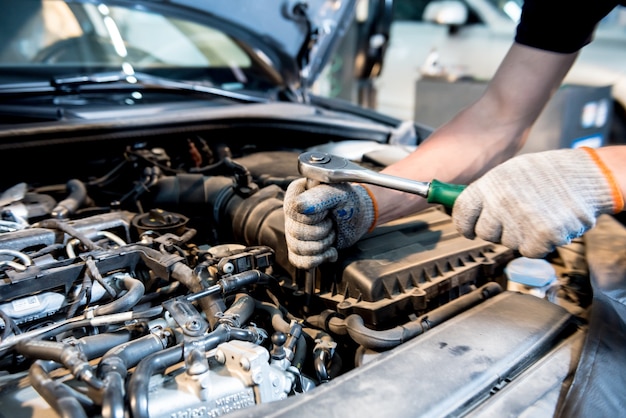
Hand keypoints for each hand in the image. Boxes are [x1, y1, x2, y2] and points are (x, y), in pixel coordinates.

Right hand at [283, 178, 376, 268]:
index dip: (314, 217)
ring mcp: (293, 231)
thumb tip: (299, 205)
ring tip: (332, 234)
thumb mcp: (339, 194)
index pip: (293, 210)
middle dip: (322, 233)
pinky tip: (329, 250)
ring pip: (298, 248)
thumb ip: (320, 196)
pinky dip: (318, 259)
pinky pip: (299, 261)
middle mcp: (292, 212)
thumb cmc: (349, 202)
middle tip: (332, 223)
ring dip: (322, 245)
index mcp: (297, 193)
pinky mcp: (299, 247)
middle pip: (297, 232)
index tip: (328, 212)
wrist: (359, 217)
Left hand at [452, 148, 622, 257]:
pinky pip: (528, 251)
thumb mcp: (508, 172)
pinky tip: (546, 224)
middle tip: (514, 217)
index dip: (464, 224)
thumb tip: (466, 210)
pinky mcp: (541, 235)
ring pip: (507, 243)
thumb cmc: (546, 173)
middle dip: (496, 230)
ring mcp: (520, 220)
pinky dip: (538, 244)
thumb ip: (486, 193)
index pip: (461, 213)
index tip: (469, 228)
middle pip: (484, 233)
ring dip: (519, 236)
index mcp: (490, 184)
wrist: (585, 176)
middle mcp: (501, 202)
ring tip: (535, 214)